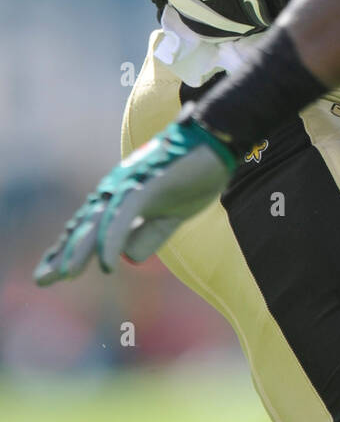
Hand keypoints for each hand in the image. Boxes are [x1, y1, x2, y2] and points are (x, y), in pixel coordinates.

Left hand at [34, 111, 236, 283]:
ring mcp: (131, 185)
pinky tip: (107, 263)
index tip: (50, 270)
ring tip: (65, 274)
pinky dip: (113, 239)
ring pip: (98, 222)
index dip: (68, 248)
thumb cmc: (194, 175)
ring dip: (81, 249)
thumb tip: (126, 258)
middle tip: (42, 279)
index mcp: (123, 195)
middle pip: (85, 225)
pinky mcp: (146, 185)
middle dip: (64, 254)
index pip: (89, 225)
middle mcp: (119, 188)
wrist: (216, 142)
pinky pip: (124, 216)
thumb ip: (148, 235)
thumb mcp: (171, 215)